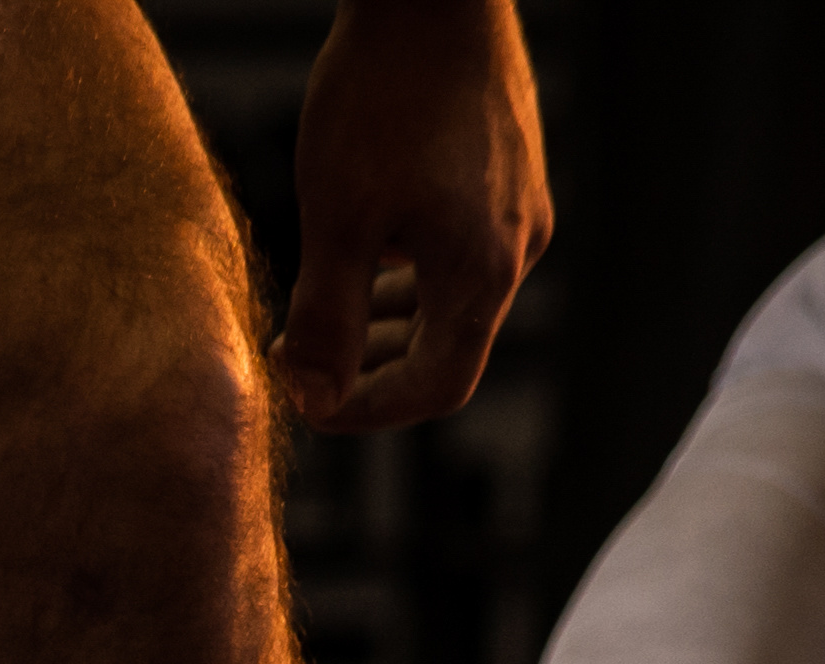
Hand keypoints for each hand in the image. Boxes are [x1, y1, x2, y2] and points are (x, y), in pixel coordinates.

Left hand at [281, 0, 550, 431]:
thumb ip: (328, 318)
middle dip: (372, 368)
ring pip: (452, 297)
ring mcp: (520, 207)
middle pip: (448, 348)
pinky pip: (460, 249)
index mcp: (485, 272)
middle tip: (304, 363)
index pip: (437, 388)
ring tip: (323, 315)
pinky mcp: (509, 171)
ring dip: (389, 321)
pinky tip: (365, 246)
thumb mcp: (338, 217)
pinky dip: (410, 272)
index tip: (308, 403)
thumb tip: (313, 398)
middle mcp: (518, 247)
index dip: (367, 410)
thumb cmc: (385, 92)